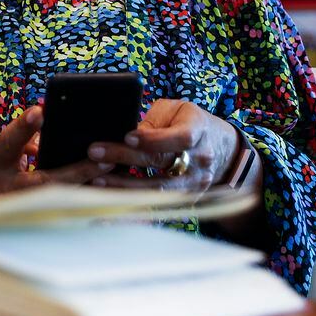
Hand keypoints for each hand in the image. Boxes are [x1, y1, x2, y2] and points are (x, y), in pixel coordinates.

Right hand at [0, 107, 114, 201]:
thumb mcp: (2, 149)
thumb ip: (24, 139)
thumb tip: (53, 127)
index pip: (9, 141)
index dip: (23, 128)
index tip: (41, 111)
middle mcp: (5, 185)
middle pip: (44, 181)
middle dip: (77, 172)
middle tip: (105, 160)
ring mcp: (18, 206)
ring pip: (58, 200)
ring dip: (86, 189)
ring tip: (112, 176)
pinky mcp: (32, 219)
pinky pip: (61, 210)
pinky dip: (82, 201)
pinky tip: (103, 192)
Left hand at [84, 99, 246, 192]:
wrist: (221, 148)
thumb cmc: (189, 122)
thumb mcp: (176, 110)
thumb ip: (154, 121)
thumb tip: (125, 134)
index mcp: (199, 130)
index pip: (180, 137)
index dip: (154, 139)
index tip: (127, 137)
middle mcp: (200, 160)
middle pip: (162, 162)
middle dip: (125, 157)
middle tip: (94, 153)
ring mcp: (195, 183)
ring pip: (158, 189)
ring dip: (125, 186)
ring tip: (96, 181)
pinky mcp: (187, 199)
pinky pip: (158, 205)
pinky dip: (134, 206)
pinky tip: (110, 204)